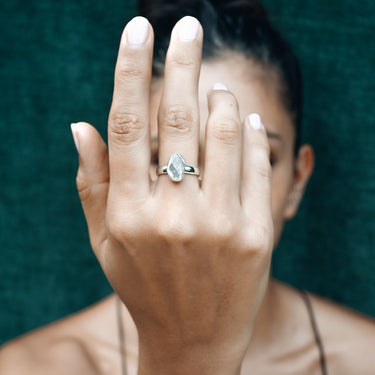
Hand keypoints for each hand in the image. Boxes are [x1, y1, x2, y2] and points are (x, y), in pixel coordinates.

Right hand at [71, 16, 272, 374]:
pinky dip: (247, 133)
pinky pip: (253, 167)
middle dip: (183, 62)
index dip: (131, 72)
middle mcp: (172, 215)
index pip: (126, 125)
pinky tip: (242, 117)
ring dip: (219, 98)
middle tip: (187, 26)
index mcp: (129, 214)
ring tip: (214, 84)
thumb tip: (80, 125)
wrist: (194, 337)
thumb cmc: (145, 285)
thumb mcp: (107, 241)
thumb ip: (92, 182)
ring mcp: (218, 226)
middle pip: (178, 119)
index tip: (138, 32)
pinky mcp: (255, 236)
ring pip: (221, 135)